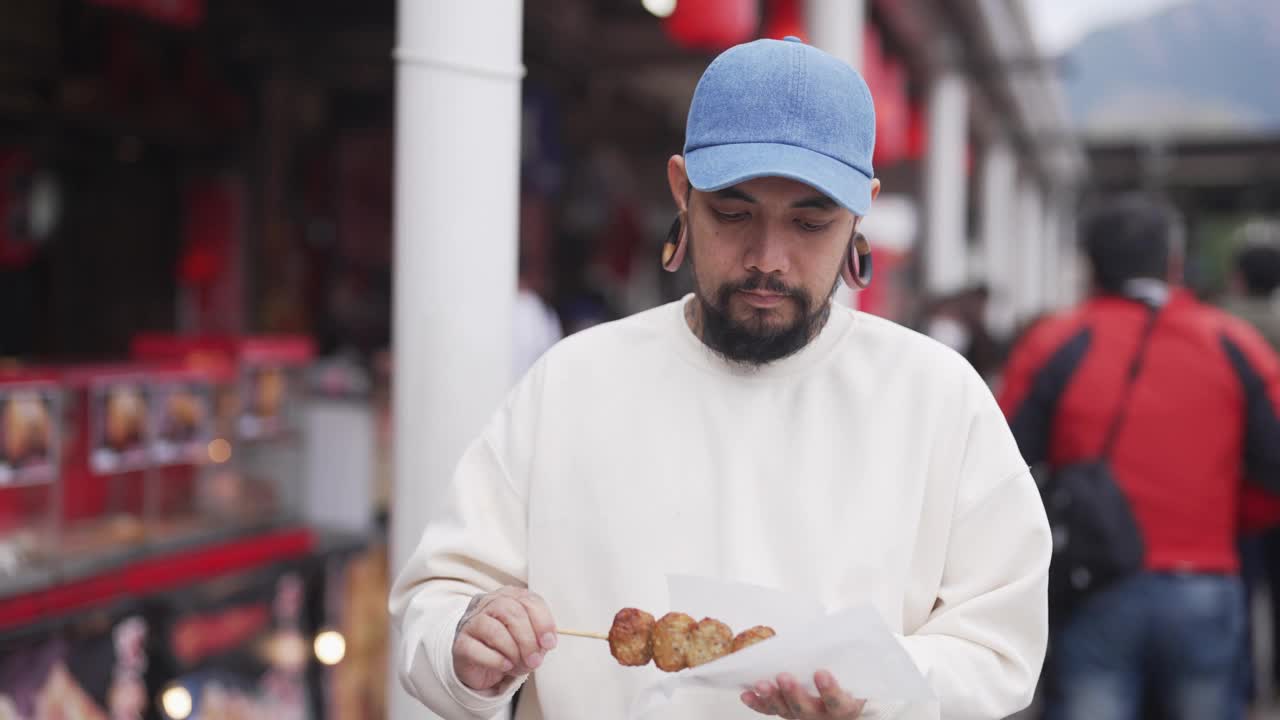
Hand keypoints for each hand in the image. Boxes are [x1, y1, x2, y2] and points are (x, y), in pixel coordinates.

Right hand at [452, 586, 557, 691]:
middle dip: (528, 639)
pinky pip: (477, 649)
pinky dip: (497, 660)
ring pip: (494, 629)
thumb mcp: (527, 639)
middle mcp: (486, 603)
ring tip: (519, 665)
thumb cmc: (507, 647)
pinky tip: (505, 666)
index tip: (549, 643)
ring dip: (513, 651)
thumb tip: (545, 643)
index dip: (542, 622)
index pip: (527, 599)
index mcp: (506, 596)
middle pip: (510, 612)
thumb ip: (537, 637)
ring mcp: (470, 622)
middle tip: (535, 660)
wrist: (479, 666)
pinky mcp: (460, 644)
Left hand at [741, 671, 865, 718]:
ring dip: (771, 697)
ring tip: (761, 684)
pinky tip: (747, 694)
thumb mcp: (852, 671)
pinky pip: (770, 710)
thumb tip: (829, 634)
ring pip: (785, 710)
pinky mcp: (788, 712)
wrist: (845, 698)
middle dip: (793, 694)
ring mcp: (803, 716)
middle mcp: (823, 716)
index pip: (838, 703)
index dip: (830, 691)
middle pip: (807, 710)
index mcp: (845, 707)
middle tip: (784, 677)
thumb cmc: (848, 680)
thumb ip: (841, 659)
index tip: (821, 673)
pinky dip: (758, 703)